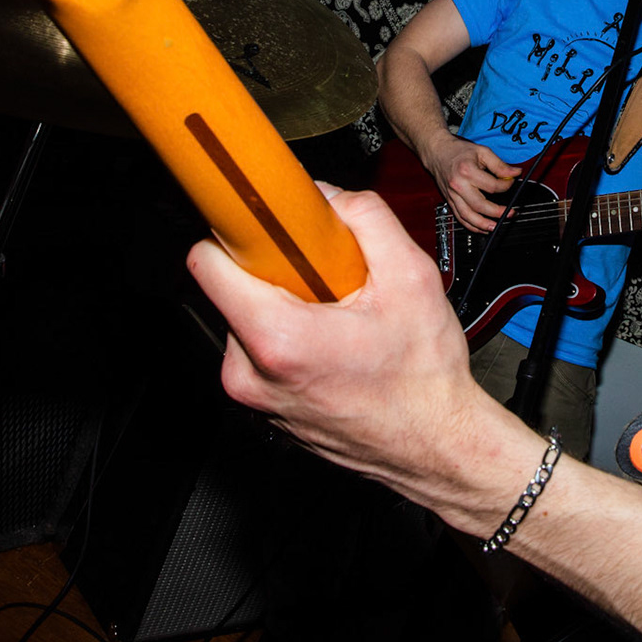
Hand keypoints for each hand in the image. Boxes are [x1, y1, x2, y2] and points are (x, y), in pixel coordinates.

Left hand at [185, 184, 512, 501]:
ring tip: (336, 320)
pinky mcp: (264, 408)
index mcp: (278, 339)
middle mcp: (253, 374)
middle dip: (276, 272)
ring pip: (247, 320)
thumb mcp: (412, 278)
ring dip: (284, 308)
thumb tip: (328, 196)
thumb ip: (366, 219)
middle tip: (326, 281)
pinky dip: (289, 339)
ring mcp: (255, 396)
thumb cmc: (424, 381)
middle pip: (233, 289)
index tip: (256, 223)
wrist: (435, 446)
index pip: (207, 264)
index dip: (235, 232)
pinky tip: (333, 347)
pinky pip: (260, 353)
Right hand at [421, 133, 520, 233]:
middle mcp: (458, 185)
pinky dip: (471, 225)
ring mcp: (452, 195)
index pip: (492, 186)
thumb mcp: (482, 152)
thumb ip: (499, 165)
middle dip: (497, 212)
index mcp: (467, 171)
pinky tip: (481, 228)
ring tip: (495, 227)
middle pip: (480, 205)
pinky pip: (459, 217)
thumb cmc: (459, 151)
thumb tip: (515, 173)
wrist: (437, 152)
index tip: (511, 183)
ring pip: (467, 216)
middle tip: (509, 213)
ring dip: (482, 225)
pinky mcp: (449, 200)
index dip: (506, 186)